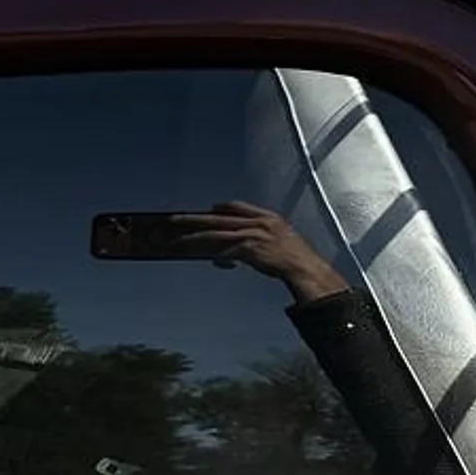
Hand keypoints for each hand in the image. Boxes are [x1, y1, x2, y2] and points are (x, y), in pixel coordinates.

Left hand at [172, 202, 349, 303]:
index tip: (207, 210)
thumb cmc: (295, 257)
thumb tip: (241, 243)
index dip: (219, 209)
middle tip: (171, 220)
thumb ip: (260, 233)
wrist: (304, 268)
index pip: (236, 206)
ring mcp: (250, 235)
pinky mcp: (247, 249)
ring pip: (214, 235)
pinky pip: (226, 253)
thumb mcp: (280, 236)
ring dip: (193, 239)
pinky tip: (218, 263)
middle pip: (215, 218)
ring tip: (176, 243)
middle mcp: (255, 222)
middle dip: (191, 219)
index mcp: (265, 216)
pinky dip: (220, 259)